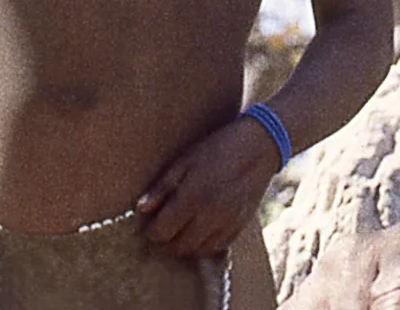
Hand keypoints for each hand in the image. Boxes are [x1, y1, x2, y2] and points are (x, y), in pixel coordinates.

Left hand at [137, 115, 283, 256]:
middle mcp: (210, 216)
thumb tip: (141, 209)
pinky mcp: (239, 227)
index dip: (150, 232)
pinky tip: (198, 231)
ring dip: (183, 247)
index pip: (162, 232)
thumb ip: (162, 187)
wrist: (258, 148)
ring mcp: (227, 224)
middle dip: (164, 243)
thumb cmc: (216, 150)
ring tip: (177, 232)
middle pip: (178, 247)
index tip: (148, 224)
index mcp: (192, 198)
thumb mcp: (184, 161)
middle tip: (160, 231)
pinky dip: (203, 245)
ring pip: (197, 252)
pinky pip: (216, 248)